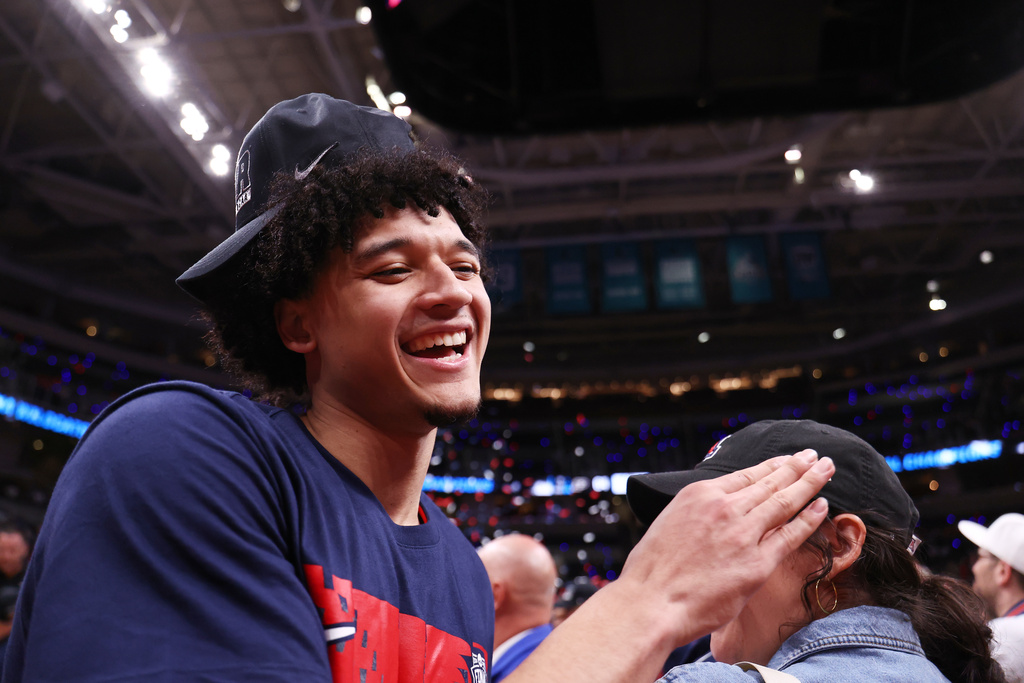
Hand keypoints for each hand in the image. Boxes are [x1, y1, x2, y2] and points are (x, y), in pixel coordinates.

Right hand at [618, 450, 832, 644]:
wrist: (650, 602)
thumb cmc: (651, 570)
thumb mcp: (669, 522)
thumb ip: (696, 514)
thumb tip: (709, 515)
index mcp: (700, 495)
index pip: (746, 475)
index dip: (772, 466)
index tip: (788, 459)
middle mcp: (724, 508)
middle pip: (770, 482)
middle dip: (798, 467)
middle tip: (817, 456)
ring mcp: (742, 535)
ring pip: (784, 502)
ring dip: (810, 483)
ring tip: (827, 469)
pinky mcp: (756, 564)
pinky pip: (790, 536)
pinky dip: (809, 519)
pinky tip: (822, 506)